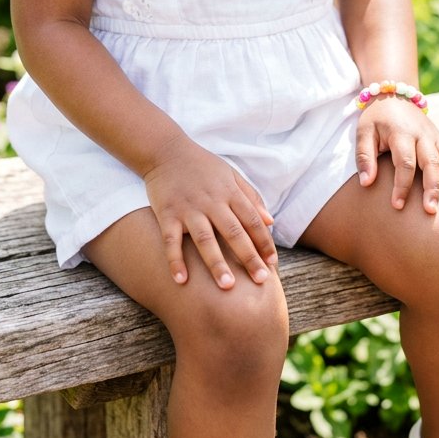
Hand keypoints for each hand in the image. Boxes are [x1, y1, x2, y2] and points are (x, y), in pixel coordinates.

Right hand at [143, 136, 277, 288]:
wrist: (165, 150)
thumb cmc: (202, 165)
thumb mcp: (231, 174)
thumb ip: (251, 197)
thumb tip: (271, 221)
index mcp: (229, 192)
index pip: (252, 219)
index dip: (264, 241)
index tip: (273, 263)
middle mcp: (211, 201)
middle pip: (233, 232)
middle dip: (248, 257)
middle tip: (261, 281)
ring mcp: (188, 208)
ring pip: (205, 238)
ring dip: (216, 262)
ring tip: (227, 287)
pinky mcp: (166, 213)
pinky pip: (171, 240)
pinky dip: (175, 260)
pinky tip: (181, 280)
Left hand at [356, 97, 438, 213]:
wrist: (393, 95)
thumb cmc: (376, 119)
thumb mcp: (363, 132)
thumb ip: (364, 157)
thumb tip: (366, 184)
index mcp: (401, 133)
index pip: (404, 162)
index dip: (401, 185)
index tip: (397, 206)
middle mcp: (422, 135)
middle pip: (430, 163)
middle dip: (432, 188)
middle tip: (431, 211)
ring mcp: (435, 137)